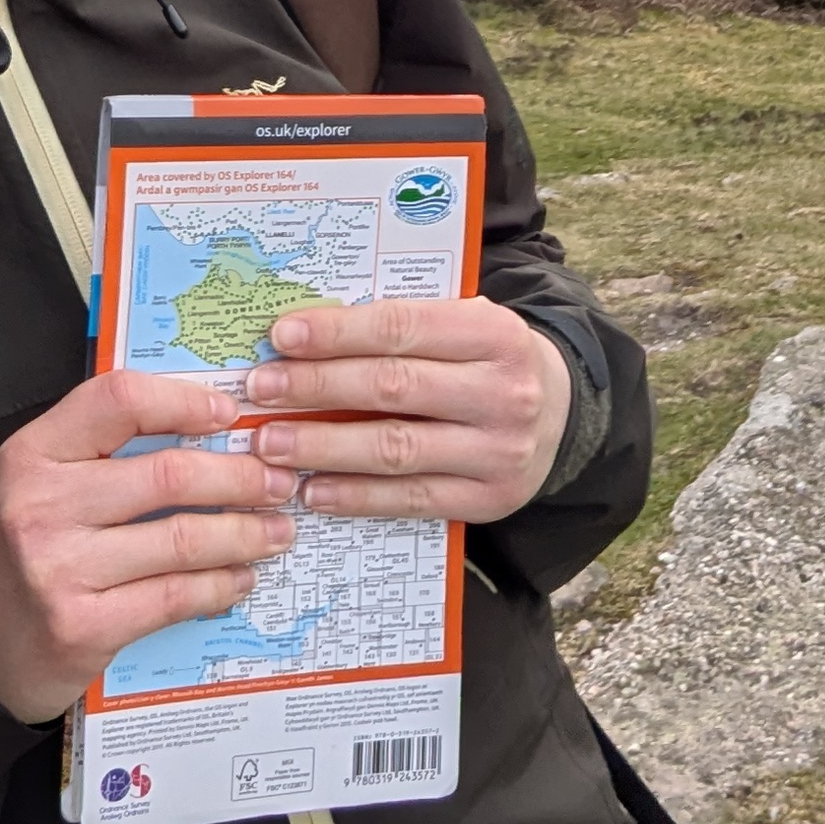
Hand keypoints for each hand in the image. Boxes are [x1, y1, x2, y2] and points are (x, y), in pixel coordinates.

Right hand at [0, 370, 298, 723]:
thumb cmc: (21, 553)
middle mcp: (41, 506)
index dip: (184, 401)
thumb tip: (207, 425)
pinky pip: (174, 595)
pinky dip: (220, 584)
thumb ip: (104, 450)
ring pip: (182, 538)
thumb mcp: (40, 483)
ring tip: (277, 530)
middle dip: (240, 477)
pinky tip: (240, 577)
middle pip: (168, 474)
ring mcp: (60, 569)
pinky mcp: (83, 626)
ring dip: (245, 533)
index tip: (230, 415)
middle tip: (278, 482)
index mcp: (31, 454)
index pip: (118, 400)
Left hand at [242, 297, 572, 523]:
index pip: (403, 328)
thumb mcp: (463, 324)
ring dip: (324, 447)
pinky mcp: (490, 499)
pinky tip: (314, 489)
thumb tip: (306, 336)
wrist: (562, 410)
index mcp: (494, 333)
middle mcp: (504, 392)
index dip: (338, 333)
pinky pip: (412, 498)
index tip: (283, 336)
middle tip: (262, 389)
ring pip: (396, 449)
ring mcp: (499, 452)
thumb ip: (402, 326)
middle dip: (317, 388)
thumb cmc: (487, 358)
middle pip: (393, 388)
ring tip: (271, 443)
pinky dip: (357, 496)